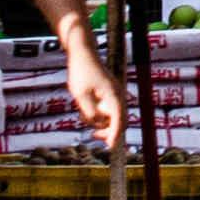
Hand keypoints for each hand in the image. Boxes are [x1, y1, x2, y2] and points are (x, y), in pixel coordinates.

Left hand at [56, 19, 128, 144]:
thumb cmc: (81, 72)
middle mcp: (118, 95)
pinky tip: (84, 107)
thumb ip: (89, 112)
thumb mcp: (80, 95)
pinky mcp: (109, 93)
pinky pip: (106, 109)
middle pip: (119, 121)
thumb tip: (96, 125)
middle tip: (93, 136)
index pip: (118, 120)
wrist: (82, 53)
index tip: (110, 146)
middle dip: (107, 131)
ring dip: (99, 120)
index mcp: (113, 95)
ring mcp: (115, 94)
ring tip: (82, 112)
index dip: (115, 134)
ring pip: (111, 116)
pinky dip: (97, 113)